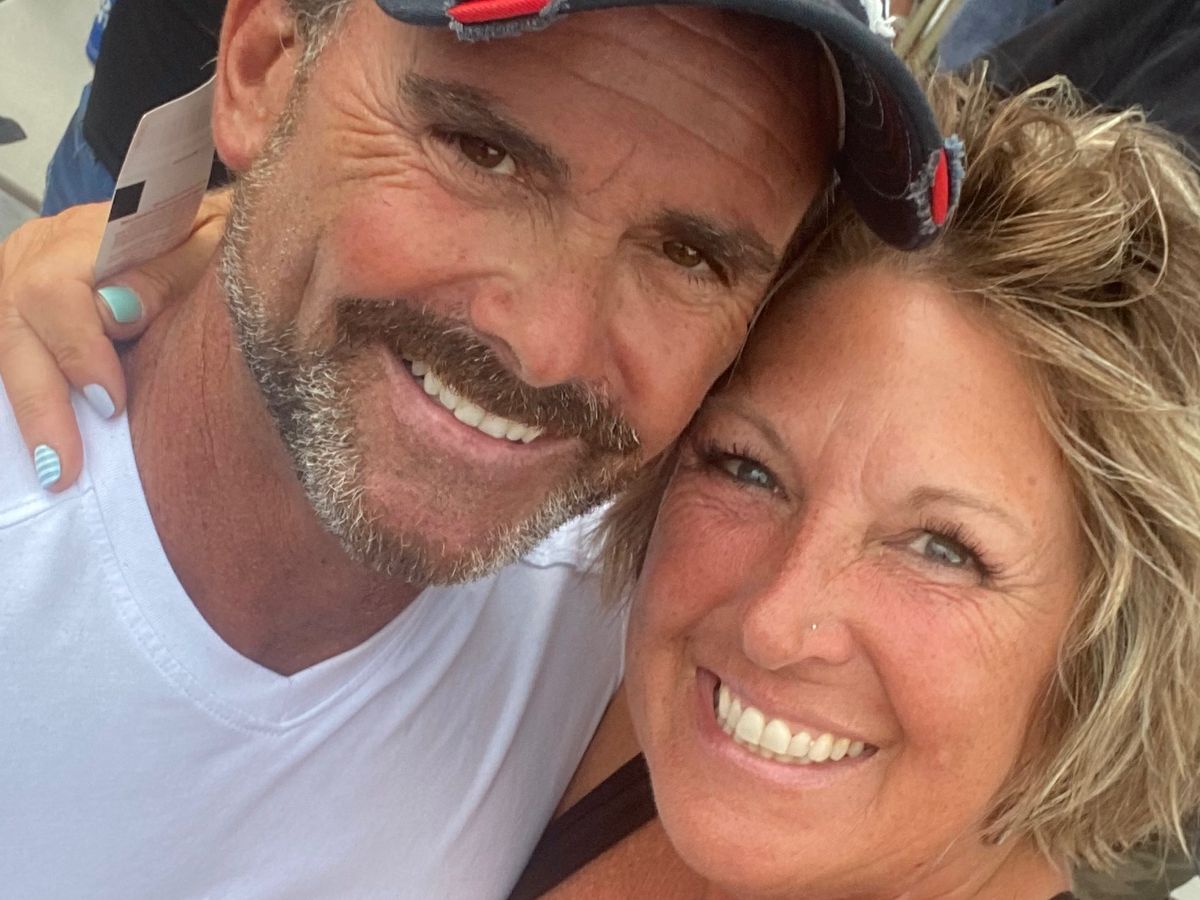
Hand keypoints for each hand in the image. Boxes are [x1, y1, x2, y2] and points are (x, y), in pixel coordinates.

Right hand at [0, 190, 228, 489]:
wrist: (188, 221)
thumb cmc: (201, 235)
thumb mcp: (204, 242)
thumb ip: (165, 273)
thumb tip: (116, 311)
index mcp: (83, 232)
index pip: (54, 291)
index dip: (77, 350)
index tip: (112, 402)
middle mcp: (38, 251)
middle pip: (18, 329)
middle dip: (43, 403)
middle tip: (64, 465)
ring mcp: (18, 276)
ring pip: (10, 347)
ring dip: (34, 410)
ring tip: (55, 468)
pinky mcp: (23, 309)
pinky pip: (16, 355)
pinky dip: (32, 399)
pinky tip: (49, 443)